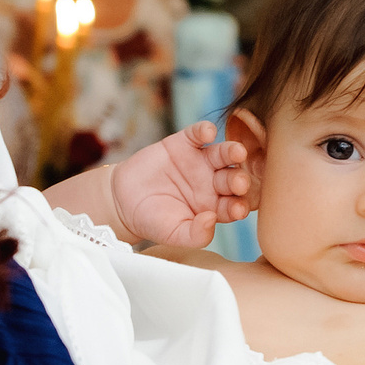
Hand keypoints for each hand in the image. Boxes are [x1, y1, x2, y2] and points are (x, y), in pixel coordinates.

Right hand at [109, 122, 250, 247]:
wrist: (123, 200)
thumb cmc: (152, 221)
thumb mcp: (174, 235)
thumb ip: (196, 234)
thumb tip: (211, 219)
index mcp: (215, 206)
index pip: (233, 206)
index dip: (238, 207)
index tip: (239, 210)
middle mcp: (213, 183)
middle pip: (232, 178)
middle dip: (239, 180)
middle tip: (240, 183)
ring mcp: (200, 162)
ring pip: (222, 154)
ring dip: (232, 152)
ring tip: (238, 152)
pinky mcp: (184, 144)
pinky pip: (197, 134)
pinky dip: (204, 130)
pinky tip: (208, 132)